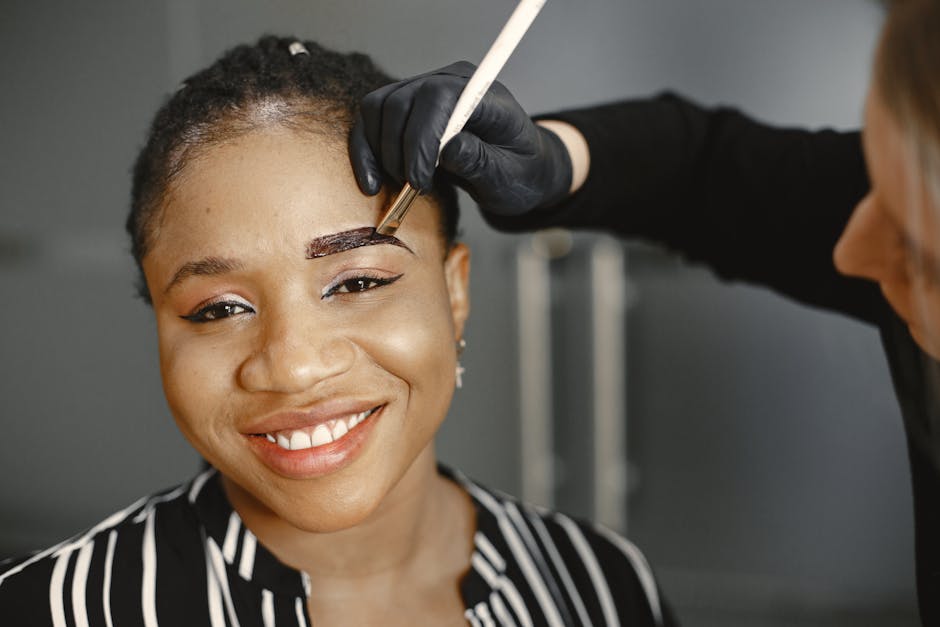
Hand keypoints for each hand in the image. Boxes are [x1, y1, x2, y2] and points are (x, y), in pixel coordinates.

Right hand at [350, 62, 572, 215]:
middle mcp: (448, 81)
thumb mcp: (510, 176)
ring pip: (378, 108)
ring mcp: (424, 90)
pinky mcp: (405, 108)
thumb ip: (481, 161)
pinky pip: (371, 120)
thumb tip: (449, 150)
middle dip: (398, 151)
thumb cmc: (520, 172)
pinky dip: (366, 151)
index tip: (419, 182)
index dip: (421, 140)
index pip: (437, 97)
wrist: (519, 170)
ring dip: (379, 152)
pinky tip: (372, 182)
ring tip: (397, 185)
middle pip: (401, 101)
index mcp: (481, 92)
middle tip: (414, 188)